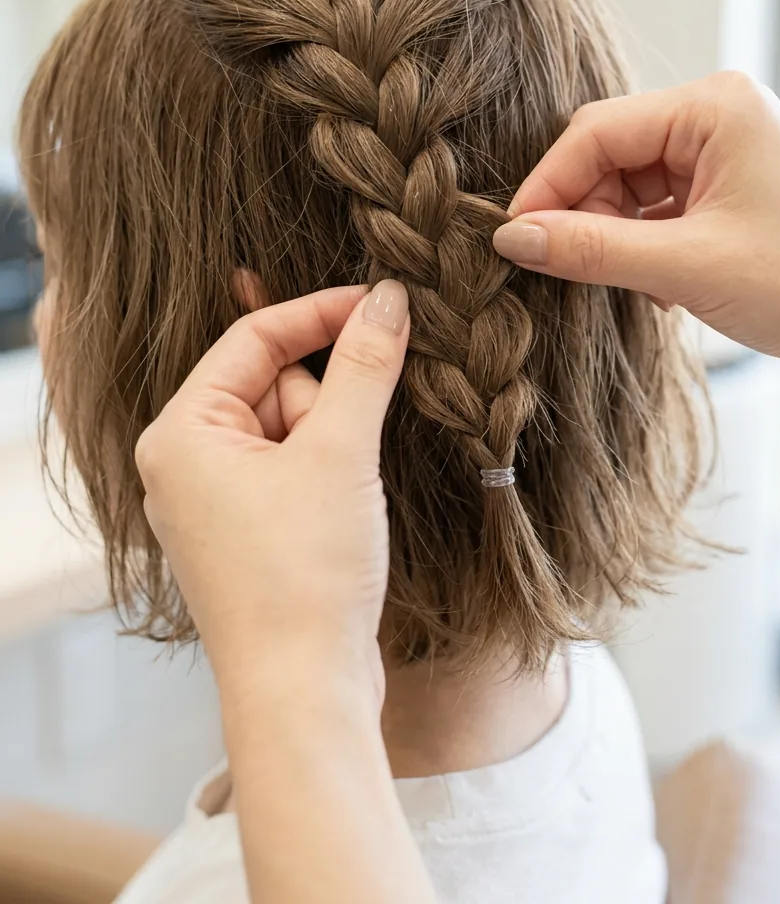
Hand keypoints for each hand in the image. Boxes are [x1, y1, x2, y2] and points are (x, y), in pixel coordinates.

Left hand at [135, 281, 409, 699]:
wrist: (304, 694)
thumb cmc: (304, 577)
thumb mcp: (340, 454)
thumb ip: (364, 364)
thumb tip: (387, 296)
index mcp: (180, 433)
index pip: (252, 338)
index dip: (322, 312)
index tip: (383, 299)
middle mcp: (183, 463)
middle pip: (273, 383)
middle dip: (326, 402)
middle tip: (348, 454)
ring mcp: (212, 502)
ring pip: (290, 427)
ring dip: (332, 444)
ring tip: (344, 502)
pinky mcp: (245, 533)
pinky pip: (291, 470)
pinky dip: (328, 473)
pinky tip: (342, 517)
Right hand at [493, 71, 779, 384]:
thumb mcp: (685, 267)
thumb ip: (591, 248)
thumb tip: (513, 240)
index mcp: (715, 106)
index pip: (597, 132)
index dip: (548, 186)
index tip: (514, 239)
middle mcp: (719, 116)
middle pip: (611, 156)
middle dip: (586, 215)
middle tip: (571, 271)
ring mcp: (726, 152)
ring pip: (630, 186)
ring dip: (616, 238)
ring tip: (640, 287)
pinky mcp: (729, 190)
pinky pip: (658, 208)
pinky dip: (644, 247)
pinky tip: (661, 288)